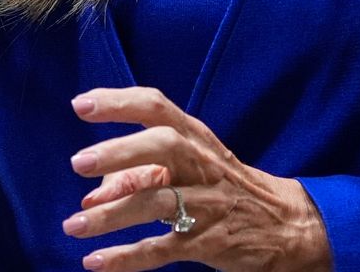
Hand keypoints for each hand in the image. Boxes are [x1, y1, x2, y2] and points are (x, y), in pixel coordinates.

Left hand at [63, 87, 332, 271]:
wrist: (287, 225)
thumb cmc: (225, 187)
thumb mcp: (189, 169)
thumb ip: (138, 174)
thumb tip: (91, 194)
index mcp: (197, 139)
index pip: (157, 108)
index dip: (119, 103)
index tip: (81, 105)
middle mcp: (203, 165)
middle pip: (164, 145)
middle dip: (120, 151)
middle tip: (78, 162)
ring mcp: (208, 203)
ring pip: (158, 202)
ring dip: (111, 214)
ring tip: (72, 226)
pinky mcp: (208, 242)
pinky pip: (162, 249)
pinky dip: (126, 257)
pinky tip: (95, 261)